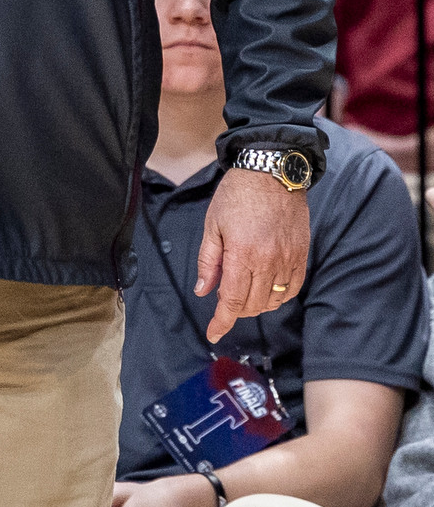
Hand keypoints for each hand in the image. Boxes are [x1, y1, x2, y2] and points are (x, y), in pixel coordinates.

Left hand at [196, 167, 310, 341]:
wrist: (272, 172)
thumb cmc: (236, 196)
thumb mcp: (212, 226)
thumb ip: (209, 261)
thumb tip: (204, 291)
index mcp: (242, 254)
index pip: (232, 301)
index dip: (222, 321)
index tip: (213, 333)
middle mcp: (269, 261)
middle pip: (253, 304)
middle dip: (236, 311)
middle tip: (224, 303)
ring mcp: (289, 259)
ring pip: (274, 300)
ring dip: (256, 305)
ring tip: (243, 294)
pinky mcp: (302, 254)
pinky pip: (293, 288)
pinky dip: (279, 297)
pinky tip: (267, 291)